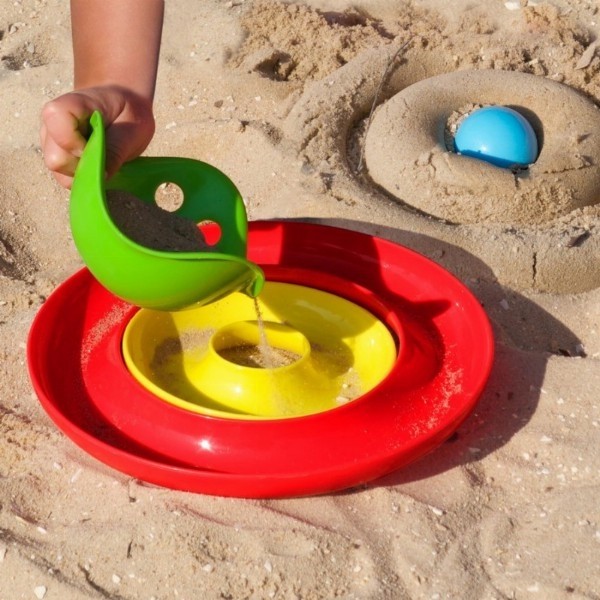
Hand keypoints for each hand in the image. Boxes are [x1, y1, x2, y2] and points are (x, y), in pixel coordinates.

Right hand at [40, 85, 154, 187]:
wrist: (127, 110)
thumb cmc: (129, 113)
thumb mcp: (131, 128)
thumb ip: (115, 150)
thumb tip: (102, 176)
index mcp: (71, 104)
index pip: (56, 119)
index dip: (74, 141)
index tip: (98, 148)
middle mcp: (53, 123)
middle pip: (56, 157)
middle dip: (84, 166)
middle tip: (107, 158)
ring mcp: (51, 142)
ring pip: (59, 171)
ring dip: (85, 173)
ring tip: (104, 159)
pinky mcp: (58, 158)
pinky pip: (65, 178)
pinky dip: (84, 178)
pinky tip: (99, 166)